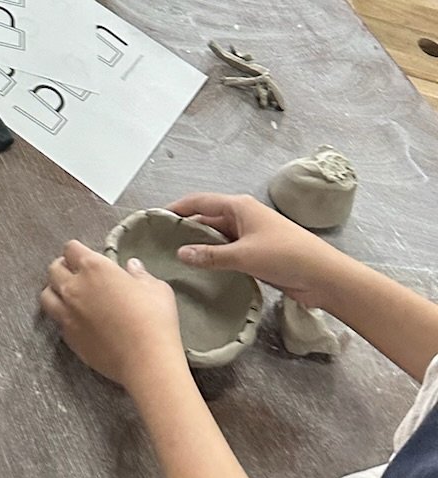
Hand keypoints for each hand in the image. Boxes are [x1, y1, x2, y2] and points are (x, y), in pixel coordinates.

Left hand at [41, 239, 185, 389]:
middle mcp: (74, 287)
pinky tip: (76, 320)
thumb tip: (132, 266)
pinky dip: (62, 316)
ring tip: (68, 296)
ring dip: (55, 291)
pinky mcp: (68, 337)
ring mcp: (67, 313)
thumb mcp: (156, 289)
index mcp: (93, 268)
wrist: (145, 360)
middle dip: (63, 268)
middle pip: (54, 269)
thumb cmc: (154, 319)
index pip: (71, 249)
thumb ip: (140, 274)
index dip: (77, 252)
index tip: (86, 258)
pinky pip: (56, 320)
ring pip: (46, 295)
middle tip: (76, 275)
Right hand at [168, 194, 342, 304]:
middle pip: (206, 218)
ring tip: (175, 259)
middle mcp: (242, 217)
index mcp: (238, 207)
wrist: (323, 276)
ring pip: (217, 237)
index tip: (154, 218)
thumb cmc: (285, 256)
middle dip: (186, 229)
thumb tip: (180, 253)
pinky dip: (215, 258)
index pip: (199, 201)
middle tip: (160, 243)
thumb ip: (210, 255)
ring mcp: (250, 235)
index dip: (176, 208)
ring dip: (201, 246)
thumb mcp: (243, 256)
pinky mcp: (257, 253)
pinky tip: (202, 271)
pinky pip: (228, 252)